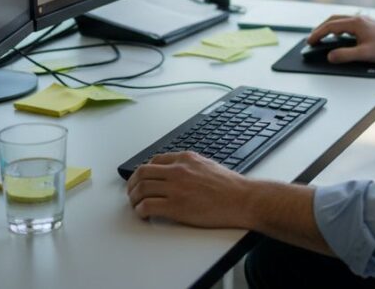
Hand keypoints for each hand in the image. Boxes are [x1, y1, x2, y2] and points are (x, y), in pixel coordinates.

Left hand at [126, 151, 254, 227]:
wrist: (242, 199)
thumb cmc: (230, 186)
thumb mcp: (208, 165)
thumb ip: (190, 167)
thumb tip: (177, 173)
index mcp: (185, 159)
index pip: (154, 161)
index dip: (144, 172)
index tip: (142, 180)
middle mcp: (177, 170)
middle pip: (142, 173)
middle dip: (133, 184)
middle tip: (132, 193)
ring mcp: (175, 188)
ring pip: (141, 189)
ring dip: (134, 198)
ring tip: (137, 206)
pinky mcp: (175, 206)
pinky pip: (147, 206)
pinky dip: (141, 211)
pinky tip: (145, 214)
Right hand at [307, 14, 374, 63]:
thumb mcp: (365, 54)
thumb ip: (345, 55)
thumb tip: (330, 56)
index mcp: (356, 23)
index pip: (330, 26)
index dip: (318, 34)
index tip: (309, 41)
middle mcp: (359, 18)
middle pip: (334, 20)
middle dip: (321, 29)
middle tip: (312, 39)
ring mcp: (365, 20)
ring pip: (341, 20)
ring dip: (330, 27)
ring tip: (323, 37)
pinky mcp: (370, 24)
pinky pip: (349, 23)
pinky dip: (340, 28)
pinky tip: (342, 37)